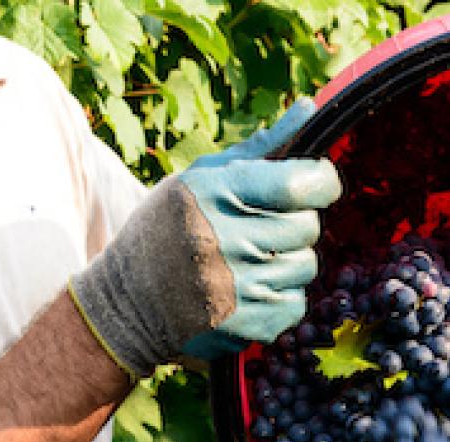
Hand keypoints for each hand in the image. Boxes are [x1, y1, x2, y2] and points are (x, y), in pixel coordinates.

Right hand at [68, 100, 340, 375]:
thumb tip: (309, 108)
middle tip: (265, 226)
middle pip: (308, 227)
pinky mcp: (247, 324)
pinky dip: (281, 296)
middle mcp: (226, 240)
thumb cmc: (169, 227)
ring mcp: (238, 287)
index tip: (316, 183)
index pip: (299, 184)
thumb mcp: (201, 177)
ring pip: (305, 266)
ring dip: (288, 261)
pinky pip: (296, 303)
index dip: (321, 182)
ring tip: (250, 260)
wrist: (129, 301)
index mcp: (215, 193)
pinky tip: (248, 290)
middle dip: (296, 223)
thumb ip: (261, 147)